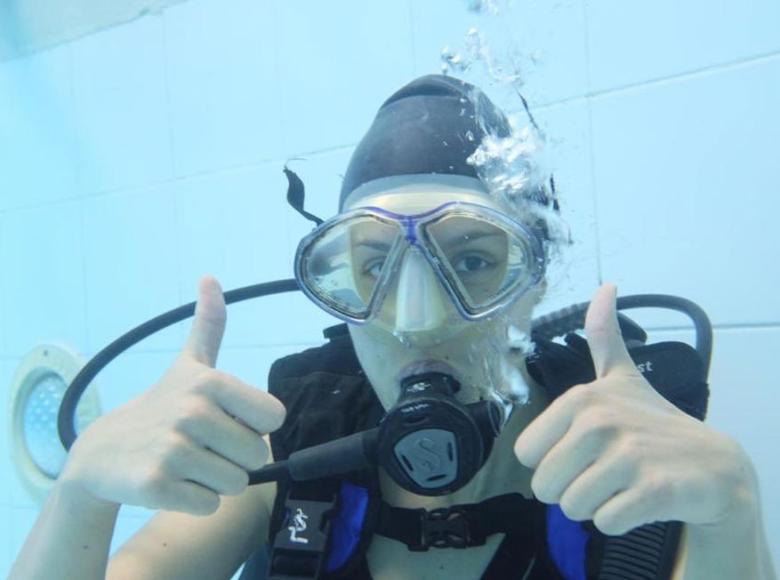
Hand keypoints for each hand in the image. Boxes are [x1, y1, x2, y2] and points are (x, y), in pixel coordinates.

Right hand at [60, 276, 285, 515]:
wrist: (101, 452)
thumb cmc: (160, 406)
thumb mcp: (188, 364)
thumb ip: (209, 325)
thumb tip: (211, 278)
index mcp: (210, 382)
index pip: (274, 418)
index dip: (254, 425)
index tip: (227, 420)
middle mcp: (192, 412)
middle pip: (257, 456)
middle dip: (235, 458)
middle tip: (202, 446)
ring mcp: (173, 450)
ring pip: (235, 484)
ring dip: (216, 481)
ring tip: (186, 463)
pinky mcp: (156, 486)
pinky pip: (209, 506)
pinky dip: (194, 501)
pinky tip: (171, 482)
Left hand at [514, 284, 754, 534]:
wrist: (715, 465)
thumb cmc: (655, 422)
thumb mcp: (623, 376)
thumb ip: (603, 337)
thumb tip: (606, 286)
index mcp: (580, 399)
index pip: (525, 454)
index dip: (551, 462)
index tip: (583, 451)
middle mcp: (599, 422)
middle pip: (544, 486)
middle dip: (570, 489)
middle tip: (603, 473)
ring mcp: (627, 455)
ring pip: (573, 507)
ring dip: (595, 506)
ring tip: (620, 485)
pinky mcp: (651, 490)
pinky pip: (605, 522)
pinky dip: (619, 521)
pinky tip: (639, 501)